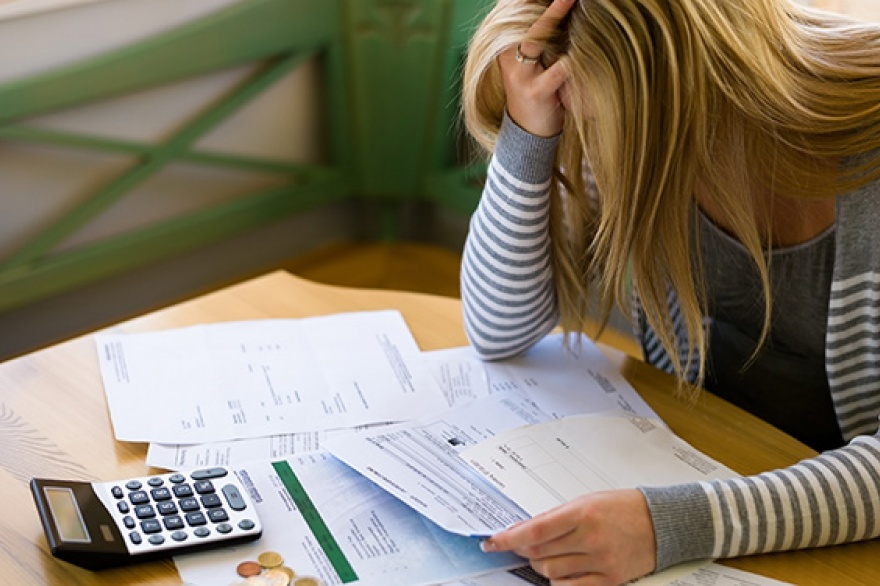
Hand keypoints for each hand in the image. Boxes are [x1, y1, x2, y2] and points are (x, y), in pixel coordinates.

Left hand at [481, 489, 656, 585]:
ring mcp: (601, 561)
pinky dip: (559, 581)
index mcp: (583, 513)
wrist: (662, 522)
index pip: (535, 530)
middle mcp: (591, 538)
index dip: (508, 539)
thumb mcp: (586, 501)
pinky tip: (560, 570)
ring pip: (551, 572)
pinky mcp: (610, 580)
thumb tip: (523, 530)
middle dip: (522, 550)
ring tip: (547, 555)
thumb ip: (555, 517)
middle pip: (539, 553)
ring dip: (540, 565)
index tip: (492, 542)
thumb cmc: (623, 507)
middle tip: (519, 545)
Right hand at [498, 0, 575, 136]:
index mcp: (506, 46)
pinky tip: (582, 50)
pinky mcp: (535, 91)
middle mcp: (509, 56)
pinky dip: (572, 60)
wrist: (527, 134)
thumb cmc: (537, 91)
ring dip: (554, 16)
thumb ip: (540, 39)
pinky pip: (557, 70)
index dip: (528, 0)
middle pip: (523, 19)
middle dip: (545, 3)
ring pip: (535, 38)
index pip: (515, 12)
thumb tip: (561, 9)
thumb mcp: (532, 62)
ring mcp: (520, 74)